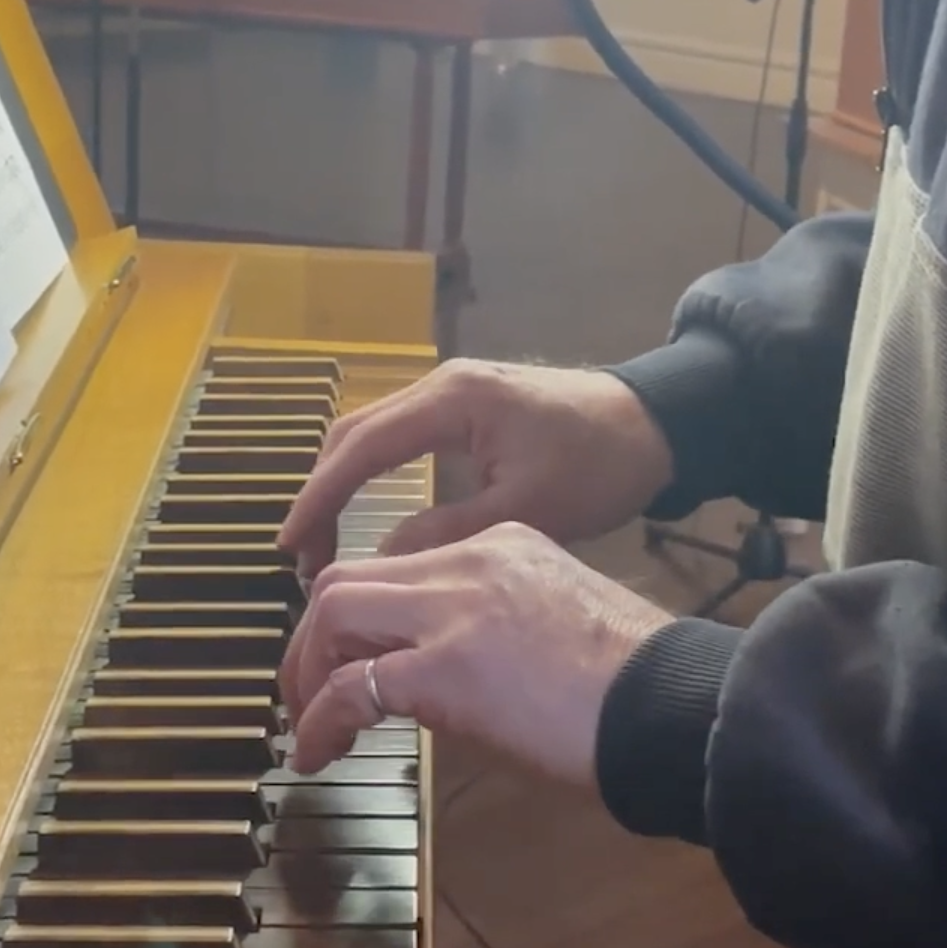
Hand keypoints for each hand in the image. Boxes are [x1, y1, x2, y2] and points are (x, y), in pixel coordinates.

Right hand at [278, 359, 674, 577]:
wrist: (655, 425)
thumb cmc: (598, 467)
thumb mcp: (525, 510)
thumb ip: (445, 532)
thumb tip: (380, 562)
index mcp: (452, 402)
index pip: (362, 448)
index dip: (319, 498)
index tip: (290, 546)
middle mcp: (441, 385)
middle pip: (354, 433)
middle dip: (322, 492)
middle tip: (303, 556)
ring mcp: (452, 390)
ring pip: (372, 431)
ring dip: (342, 481)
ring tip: (326, 543)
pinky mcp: (465, 404)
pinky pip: (398, 434)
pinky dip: (370, 471)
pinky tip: (365, 512)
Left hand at [279, 522, 673, 783]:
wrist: (672, 703)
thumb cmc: (640, 682)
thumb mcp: (561, 625)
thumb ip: (503, 626)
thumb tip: (459, 677)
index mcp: (504, 542)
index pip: (403, 566)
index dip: (364, 619)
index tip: (356, 663)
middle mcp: (470, 561)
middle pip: (349, 579)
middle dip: (314, 639)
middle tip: (307, 692)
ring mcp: (452, 610)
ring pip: (334, 613)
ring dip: (306, 672)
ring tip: (305, 725)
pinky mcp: (443, 669)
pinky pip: (350, 688)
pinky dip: (321, 720)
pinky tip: (319, 754)